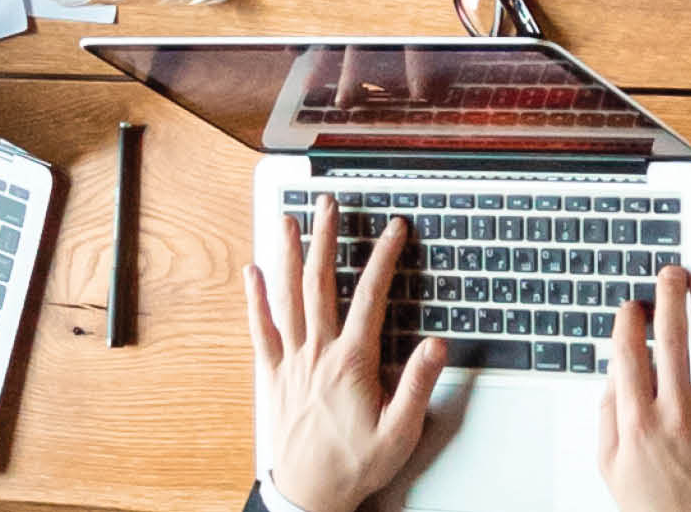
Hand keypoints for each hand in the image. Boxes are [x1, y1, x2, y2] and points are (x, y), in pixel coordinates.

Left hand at [246, 196, 449, 511]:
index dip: (384, 257)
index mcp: (352, 362)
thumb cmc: (355, 464)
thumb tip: (437, 344)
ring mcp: (292, 362)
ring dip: (288, 256)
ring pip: (288, 298)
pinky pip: (261, 330)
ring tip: (288, 221)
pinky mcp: (273, 376)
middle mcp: (318, 354)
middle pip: (321, 284)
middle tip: (330, 206)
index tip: (395, 229)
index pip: (371, 297)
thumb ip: (418, 384)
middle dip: (327, 239)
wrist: (309, 492)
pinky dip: (256, 299)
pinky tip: (253, 274)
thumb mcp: (401, 429)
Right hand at [598, 266, 690, 511]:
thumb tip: (614, 374)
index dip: (628, 322)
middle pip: (669, 340)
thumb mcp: (610, 465)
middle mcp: (675, 414)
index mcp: (636, 422)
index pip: (629, 355)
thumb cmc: (653, 504)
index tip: (631, 305)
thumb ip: (608, 415)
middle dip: (668, 298)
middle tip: (670, 273)